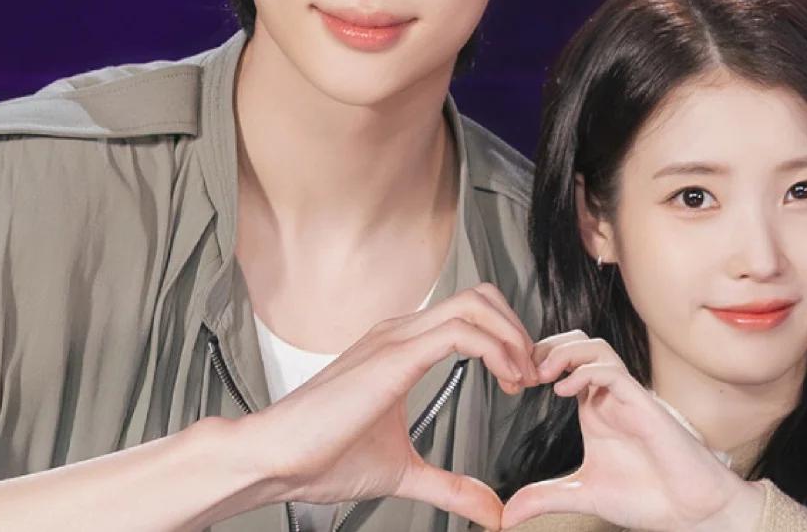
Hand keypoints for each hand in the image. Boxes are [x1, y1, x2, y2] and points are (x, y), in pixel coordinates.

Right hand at [234, 284, 537, 529]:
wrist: (275, 461)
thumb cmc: (320, 458)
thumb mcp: (403, 473)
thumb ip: (449, 486)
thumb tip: (490, 509)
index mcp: (398, 347)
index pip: (468, 314)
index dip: (506, 338)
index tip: (522, 380)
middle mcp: (398, 332)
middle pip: (479, 297)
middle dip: (517, 329)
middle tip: (531, 375)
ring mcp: (393, 338)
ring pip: (473, 305)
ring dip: (512, 337)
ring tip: (523, 378)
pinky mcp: (392, 356)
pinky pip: (460, 332)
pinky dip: (496, 349)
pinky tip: (506, 379)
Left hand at [501, 332, 763, 531]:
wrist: (690, 512)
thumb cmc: (648, 498)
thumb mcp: (582, 494)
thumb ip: (545, 497)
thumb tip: (508, 513)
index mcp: (593, 409)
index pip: (563, 362)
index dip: (534, 363)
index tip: (512, 382)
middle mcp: (608, 397)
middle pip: (577, 342)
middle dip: (546, 347)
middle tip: (523, 370)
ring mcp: (626, 397)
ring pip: (595, 347)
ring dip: (564, 352)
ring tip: (542, 374)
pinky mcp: (643, 405)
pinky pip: (612, 371)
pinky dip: (585, 372)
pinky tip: (565, 391)